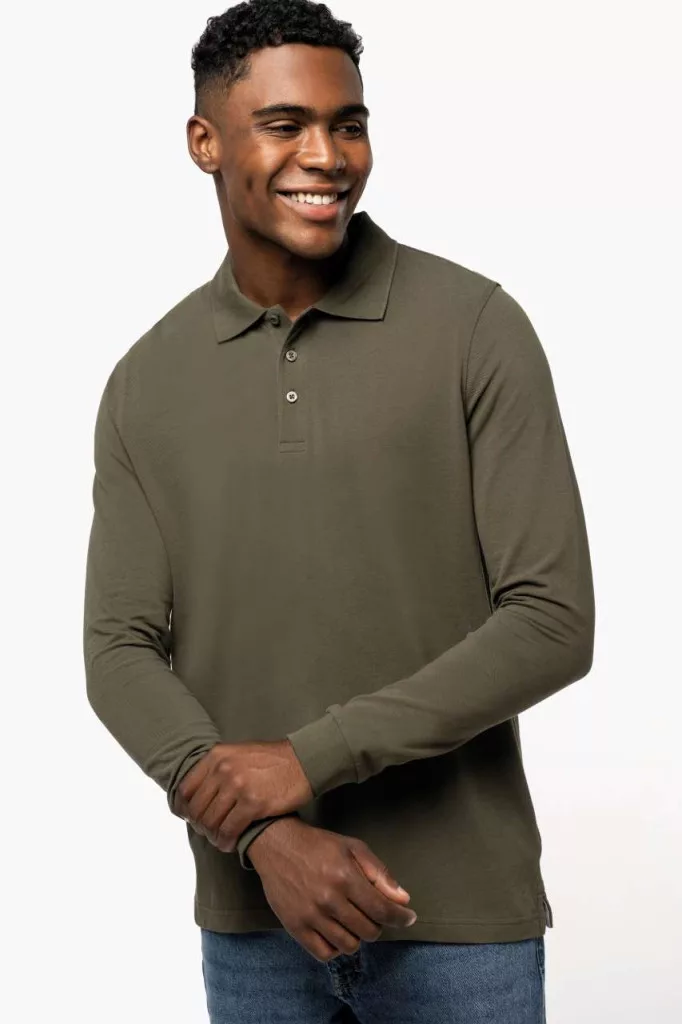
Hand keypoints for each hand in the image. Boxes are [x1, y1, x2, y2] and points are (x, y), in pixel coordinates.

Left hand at [174, 740, 312, 851]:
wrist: (304, 760)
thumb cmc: (273, 760)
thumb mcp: (239, 754)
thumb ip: (219, 768)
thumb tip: (200, 792)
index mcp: (217, 756)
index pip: (186, 789)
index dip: (185, 809)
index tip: (192, 818)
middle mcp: (223, 769)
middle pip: (197, 809)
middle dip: (201, 826)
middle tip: (209, 832)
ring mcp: (238, 786)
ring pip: (211, 822)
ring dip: (213, 836)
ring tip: (220, 840)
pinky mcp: (253, 803)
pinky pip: (229, 830)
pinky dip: (226, 841)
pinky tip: (231, 844)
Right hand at [247, 817, 417, 961]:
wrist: (276, 845)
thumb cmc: (318, 845)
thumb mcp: (353, 848)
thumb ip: (380, 874)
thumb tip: (403, 900)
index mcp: (345, 877)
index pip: (382, 910)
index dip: (401, 918)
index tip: (408, 918)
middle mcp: (328, 900)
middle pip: (368, 931)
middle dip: (378, 924)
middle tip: (373, 913)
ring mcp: (310, 916)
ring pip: (349, 946)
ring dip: (358, 936)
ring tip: (353, 920)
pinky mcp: (295, 927)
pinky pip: (324, 953)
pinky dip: (335, 948)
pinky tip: (336, 932)